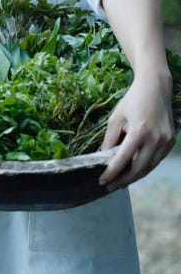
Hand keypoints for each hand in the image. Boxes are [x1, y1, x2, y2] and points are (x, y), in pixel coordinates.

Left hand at [99, 71, 174, 190]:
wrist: (155, 87)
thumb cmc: (133, 100)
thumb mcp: (116, 117)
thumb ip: (110, 139)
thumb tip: (103, 158)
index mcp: (139, 131)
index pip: (123, 159)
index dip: (112, 172)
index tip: (102, 181)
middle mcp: (155, 138)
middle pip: (138, 169)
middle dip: (123, 180)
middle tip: (110, 185)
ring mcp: (166, 141)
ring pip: (149, 167)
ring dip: (135, 176)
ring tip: (121, 181)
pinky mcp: (171, 141)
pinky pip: (156, 159)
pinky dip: (145, 166)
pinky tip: (134, 170)